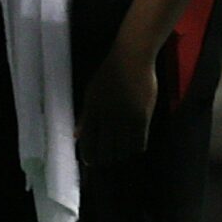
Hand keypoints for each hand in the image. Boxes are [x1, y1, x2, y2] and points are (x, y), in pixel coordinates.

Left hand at [78, 41, 157, 169]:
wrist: (132, 58)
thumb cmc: (110, 73)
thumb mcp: (92, 93)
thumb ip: (86, 116)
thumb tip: (78, 135)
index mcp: (92, 108)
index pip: (89, 140)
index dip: (89, 154)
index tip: (89, 162)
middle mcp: (107, 115)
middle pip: (106, 147)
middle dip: (105, 159)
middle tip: (106, 163)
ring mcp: (126, 116)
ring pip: (124, 147)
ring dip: (121, 154)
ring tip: (120, 156)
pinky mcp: (143, 115)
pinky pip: (140, 140)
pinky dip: (136, 148)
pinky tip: (134, 149)